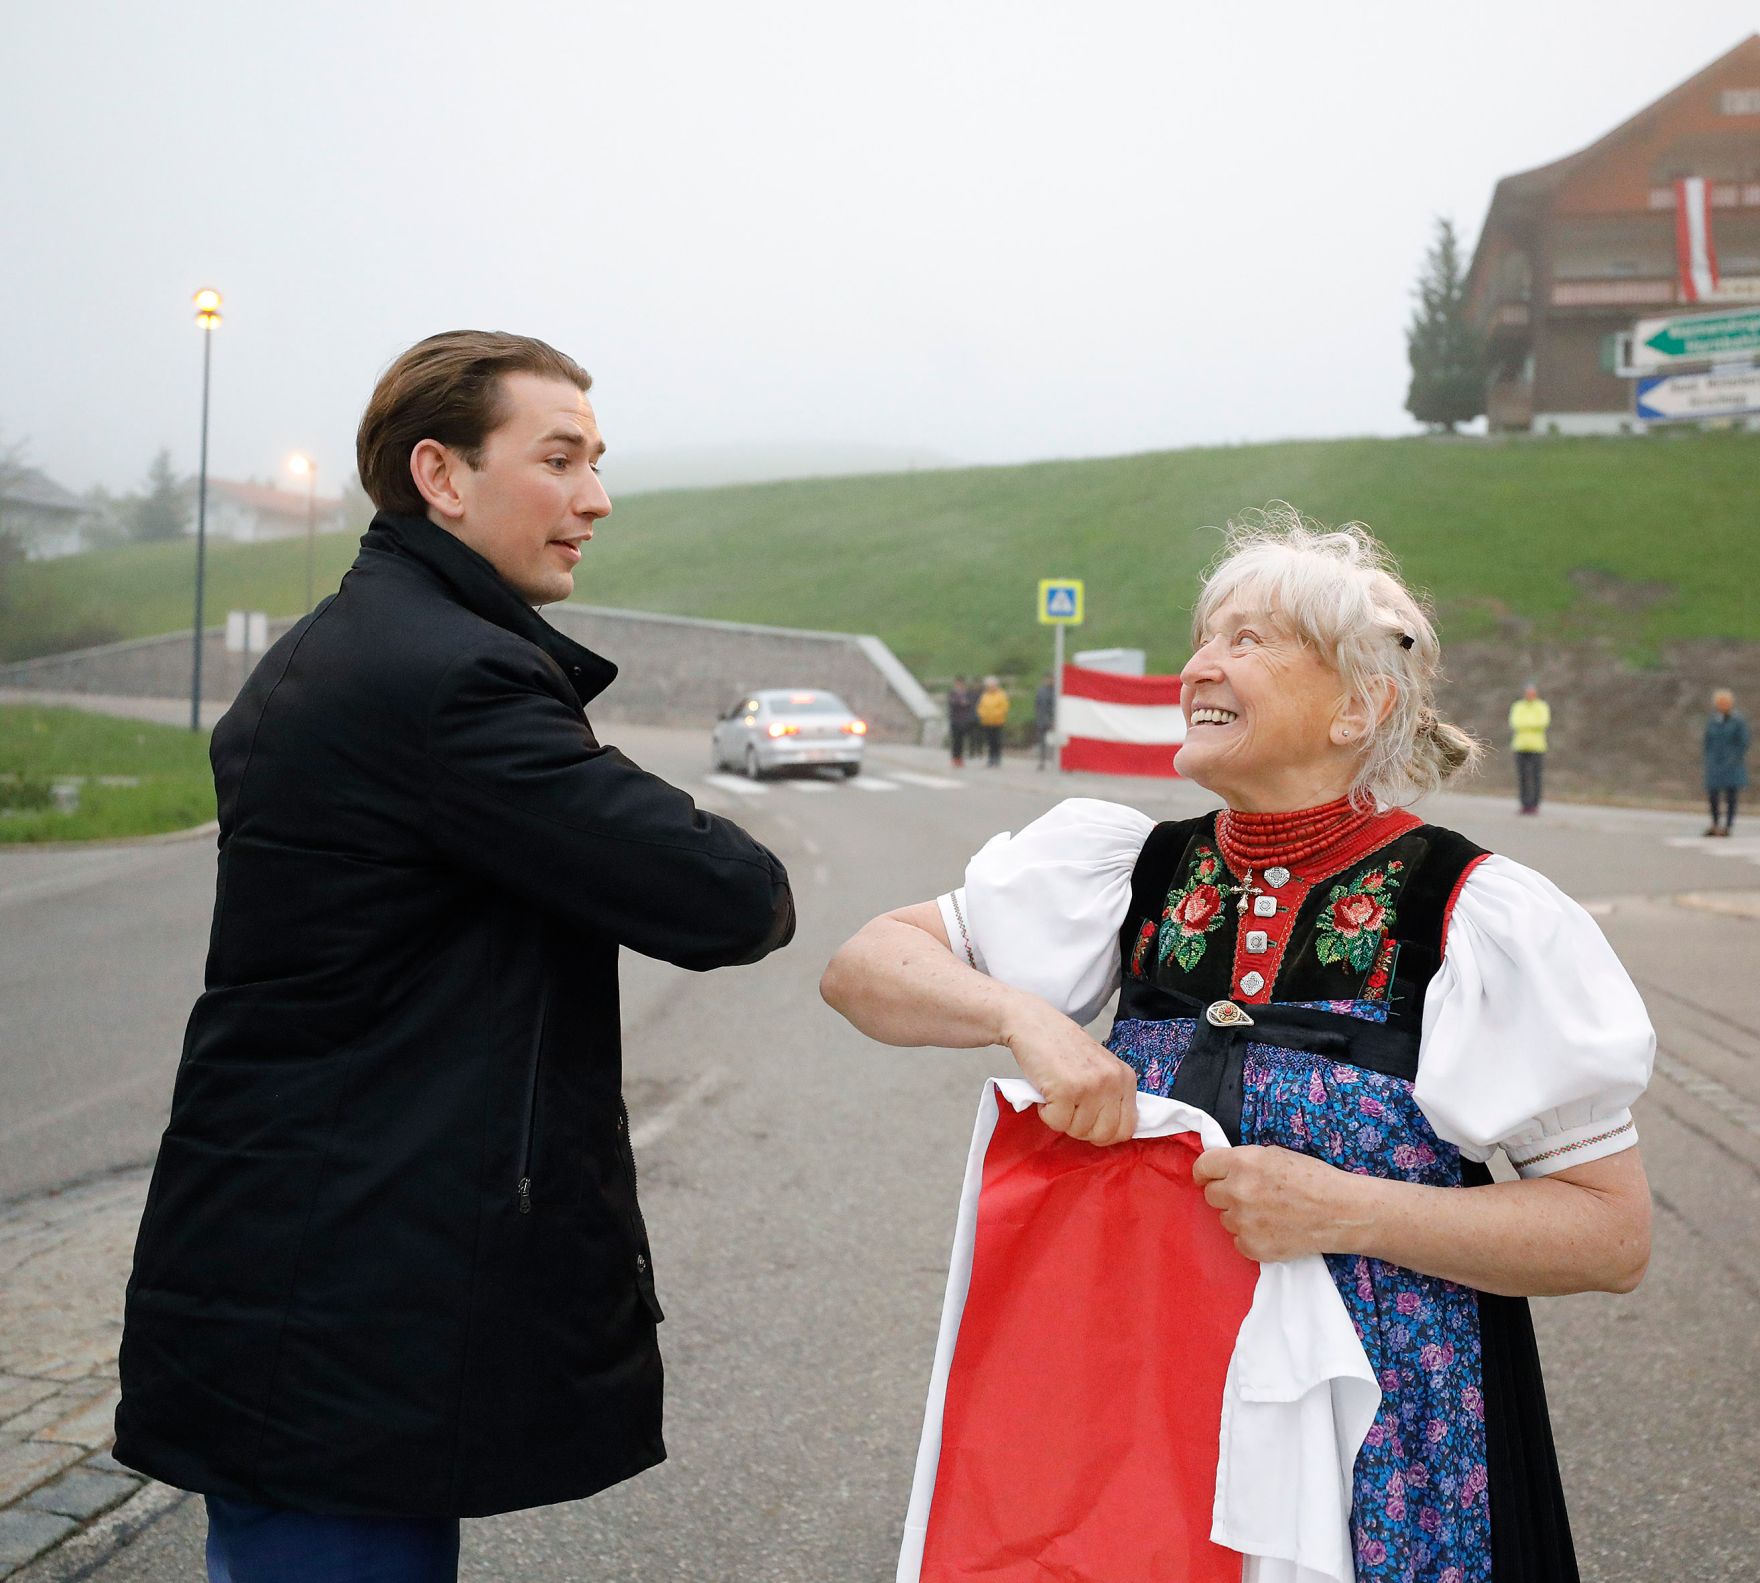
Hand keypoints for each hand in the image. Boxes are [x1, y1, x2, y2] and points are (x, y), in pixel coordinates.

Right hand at [999, 1001, 1137, 1145]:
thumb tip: (1112, 1131)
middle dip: (1082, 1130)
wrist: (1033, 1023)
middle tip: (1068, 1110)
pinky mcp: (1066, 1090)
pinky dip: (1046, 1114)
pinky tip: (1046, 1094)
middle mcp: (1113, 1081)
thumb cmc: (1061, 1046)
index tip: (1088, 1123)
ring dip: (1061, 1119)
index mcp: (1125, 1077)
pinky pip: (1057, 1123)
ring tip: (1056, 1095)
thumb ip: (1110, 1094)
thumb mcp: (1099, 1067)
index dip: (1104, 1133)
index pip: (1127, 1127)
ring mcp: (1091, 1086)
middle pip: (1104, 1134)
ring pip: (1079, 1131)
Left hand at [1192, 1144, 1357, 1261]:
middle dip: (1225, 1194)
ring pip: (1225, 1219)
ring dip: (1239, 1216)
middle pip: (1211, 1195)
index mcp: (1242, 1163)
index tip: (1209, 1177)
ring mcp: (1243, 1222)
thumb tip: (1222, 1169)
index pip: (1203, 1167)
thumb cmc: (1313, 1178)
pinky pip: (1238, 1241)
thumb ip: (1243, 1161)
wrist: (1340, 1212)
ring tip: (1268, 1213)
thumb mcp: (1274, 1155)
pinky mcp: (1252, 1247)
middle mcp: (1237, 1191)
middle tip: (1249, 1195)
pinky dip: (1251, 1237)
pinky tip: (1273, 1230)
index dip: (1206, 1172)